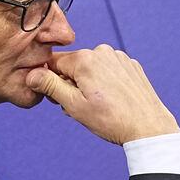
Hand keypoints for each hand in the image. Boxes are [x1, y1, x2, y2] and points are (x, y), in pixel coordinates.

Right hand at [25, 45, 179, 144]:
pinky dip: (106, 83)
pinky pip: (109, 71)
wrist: (148, 128)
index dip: (51, 81)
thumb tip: (31, 74)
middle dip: (71, 84)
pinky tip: (112, 101)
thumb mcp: (73, 105)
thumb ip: (50, 86)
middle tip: (81, 107)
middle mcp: (103, 51)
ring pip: (92, 68)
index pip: (54, 62)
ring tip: (98, 106)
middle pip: (74, 65)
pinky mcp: (132, 66)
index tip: (59, 99)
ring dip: (88, 84)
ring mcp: (120, 58)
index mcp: (85, 59)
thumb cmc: (111, 120)